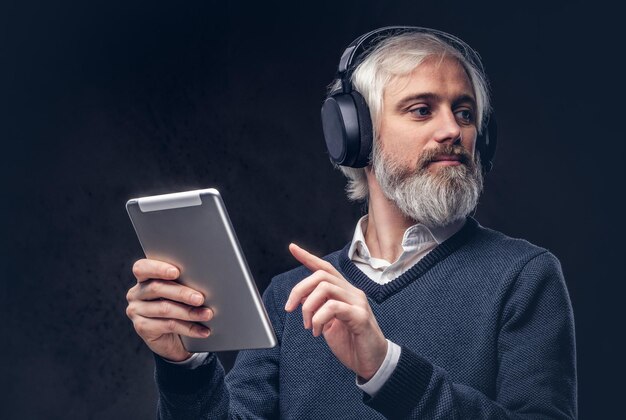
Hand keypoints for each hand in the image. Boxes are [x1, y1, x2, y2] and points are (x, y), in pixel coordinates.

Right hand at [125, 259, 213, 361]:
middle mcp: (136, 293)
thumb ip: (184, 282)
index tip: (176, 272)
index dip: (158, 268)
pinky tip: (203, 331)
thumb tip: (204, 279)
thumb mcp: (180, 292)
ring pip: (164, 308)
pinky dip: (189, 328)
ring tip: (207, 314)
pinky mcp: (142, 328)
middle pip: (157, 288)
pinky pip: (168, 325)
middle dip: (182, 293)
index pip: (142, 268)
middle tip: (201, 298)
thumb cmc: (180, 307)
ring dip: (189, 312)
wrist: (176, 339)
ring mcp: (136, 311)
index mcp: (144, 278)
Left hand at [285, 243, 387, 380]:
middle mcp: (352, 292)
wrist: (372, 363)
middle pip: (321, 275)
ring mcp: (358, 302)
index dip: (308, 257)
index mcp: (344, 292)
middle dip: (299, 289)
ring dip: (308, 307)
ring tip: (308, 326)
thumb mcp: (329, 323)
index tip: (293, 248)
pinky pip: (333, 307)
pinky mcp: (360, 316)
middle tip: (290, 309)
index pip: (325, 268)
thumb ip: (319, 308)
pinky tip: (318, 332)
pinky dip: (319, 319)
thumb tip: (302, 299)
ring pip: (325, 288)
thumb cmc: (351, 343)